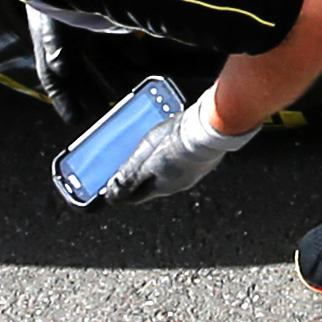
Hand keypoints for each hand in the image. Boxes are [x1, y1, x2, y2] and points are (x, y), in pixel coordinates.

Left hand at [94, 93, 260, 204]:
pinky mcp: (202, 157)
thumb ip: (128, 176)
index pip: (135, 196)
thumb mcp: (144, 158)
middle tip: (128, 163)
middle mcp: (178, 183)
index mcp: (161, 187)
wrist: (211, 126)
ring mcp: (192, 170)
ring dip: (155, 162)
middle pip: (150, 182)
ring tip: (148, 148)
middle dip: (138, 175)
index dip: (122, 190)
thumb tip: (111, 194)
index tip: (111, 186)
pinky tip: (169, 141)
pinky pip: (180, 158)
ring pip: (166, 170)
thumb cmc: (178, 142)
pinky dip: (170, 153)